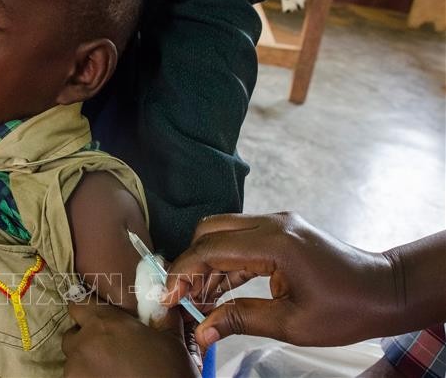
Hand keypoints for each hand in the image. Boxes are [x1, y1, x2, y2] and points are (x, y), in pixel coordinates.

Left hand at [62, 298, 198, 377]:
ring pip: (72, 360)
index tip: (96, 317)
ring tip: (109, 369)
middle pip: (72, 335)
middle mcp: (84, 343)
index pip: (79, 305)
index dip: (87, 310)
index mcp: (104, 322)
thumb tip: (163, 301)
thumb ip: (161, 316)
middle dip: (85, 339)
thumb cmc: (168, 369)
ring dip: (86, 361)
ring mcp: (75, 369)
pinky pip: (76, 377)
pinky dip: (87, 377)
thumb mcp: (171, 338)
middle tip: (106, 348)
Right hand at [164, 212, 396, 348]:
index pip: (211, 248)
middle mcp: (272, 223)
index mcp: (275, 242)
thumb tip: (202, 330)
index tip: (168, 297)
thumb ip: (241, 320)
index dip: (183, 272)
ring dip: (207, 263)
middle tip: (182, 296)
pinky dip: (225, 263)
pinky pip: (242, 241)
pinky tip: (218, 291)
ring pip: (223, 233)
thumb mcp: (291, 323)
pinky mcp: (281, 232)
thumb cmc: (346, 309)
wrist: (385, 290)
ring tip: (198, 300)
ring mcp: (277, 224)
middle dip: (190, 262)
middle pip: (211, 230)